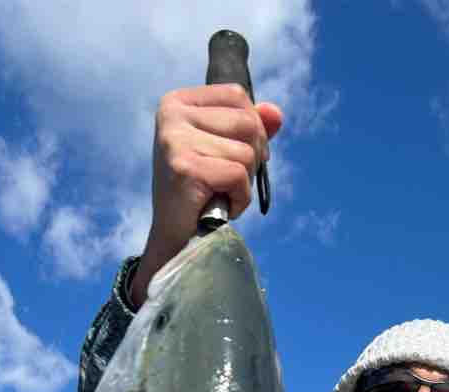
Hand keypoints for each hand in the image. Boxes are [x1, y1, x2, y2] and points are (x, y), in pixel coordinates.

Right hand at [131, 85, 283, 305]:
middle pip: (247, 123)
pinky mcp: (185, 168)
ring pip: (246, 152)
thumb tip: (276, 113)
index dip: (252, 129)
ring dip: (244, 182)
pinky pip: (238, 175)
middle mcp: (172, 114)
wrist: (176, 238)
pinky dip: (240, 198)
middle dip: (252, 159)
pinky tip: (220, 206)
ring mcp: (176, 139)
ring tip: (219, 194)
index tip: (234, 156)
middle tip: (227, 181)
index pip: (237, 95)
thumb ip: (251, 129)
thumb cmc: (199, 193)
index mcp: (177, 102)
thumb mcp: (224, 151)